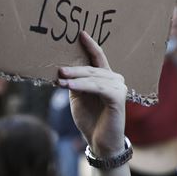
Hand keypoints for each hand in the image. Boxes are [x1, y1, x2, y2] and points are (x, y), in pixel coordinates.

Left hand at [58, 31, 127, 160]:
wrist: (99, 142)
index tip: (80, 33)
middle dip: (74, 68)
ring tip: (59, 78)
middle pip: (92, 68)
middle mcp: (115, 79)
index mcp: (105, 77)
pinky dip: (82, 85)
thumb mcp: (78, 96)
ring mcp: (119, 88)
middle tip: (58, 68)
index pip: (98, 57)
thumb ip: (74, 81)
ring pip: (94, 77)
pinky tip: (69, 86)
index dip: (90, 45)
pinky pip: (98, 87)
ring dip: (75, 77)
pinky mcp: (118, 98)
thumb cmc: (90, 119)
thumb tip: (61, 68)